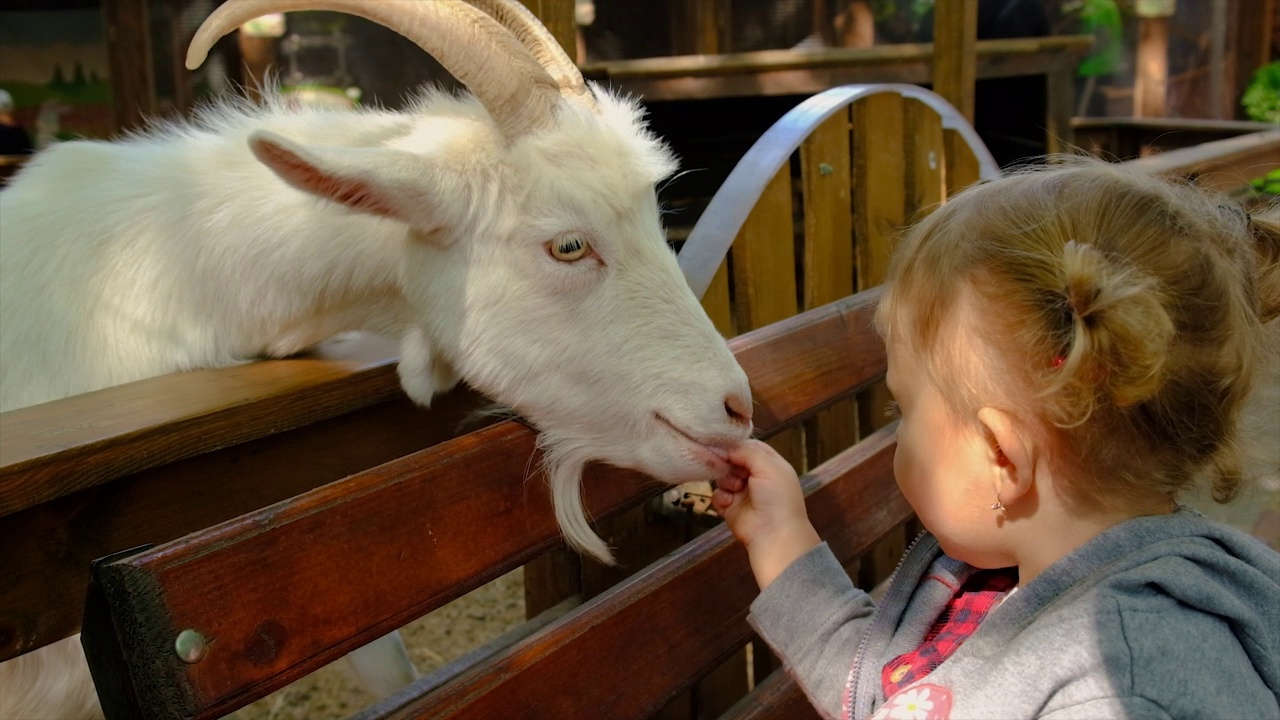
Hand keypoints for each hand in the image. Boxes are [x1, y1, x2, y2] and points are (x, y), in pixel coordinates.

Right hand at [713, 439, 820, 588]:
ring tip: (735, 488)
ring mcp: (742, 493)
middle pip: (733, 460)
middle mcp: (756, 477)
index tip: (724, 443)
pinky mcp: (730, 508)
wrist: (773, 534)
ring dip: (726, 480)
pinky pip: (717, 495)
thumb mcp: (769, 466)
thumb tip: (728, 448)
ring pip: (723, 476)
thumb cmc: (777, 497)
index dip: (738, 445)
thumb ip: (748, 451)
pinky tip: (729, 502)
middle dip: (729, 462)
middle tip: (728, 466)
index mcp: (770, 465)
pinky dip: (721, 497)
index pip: (751, 447)